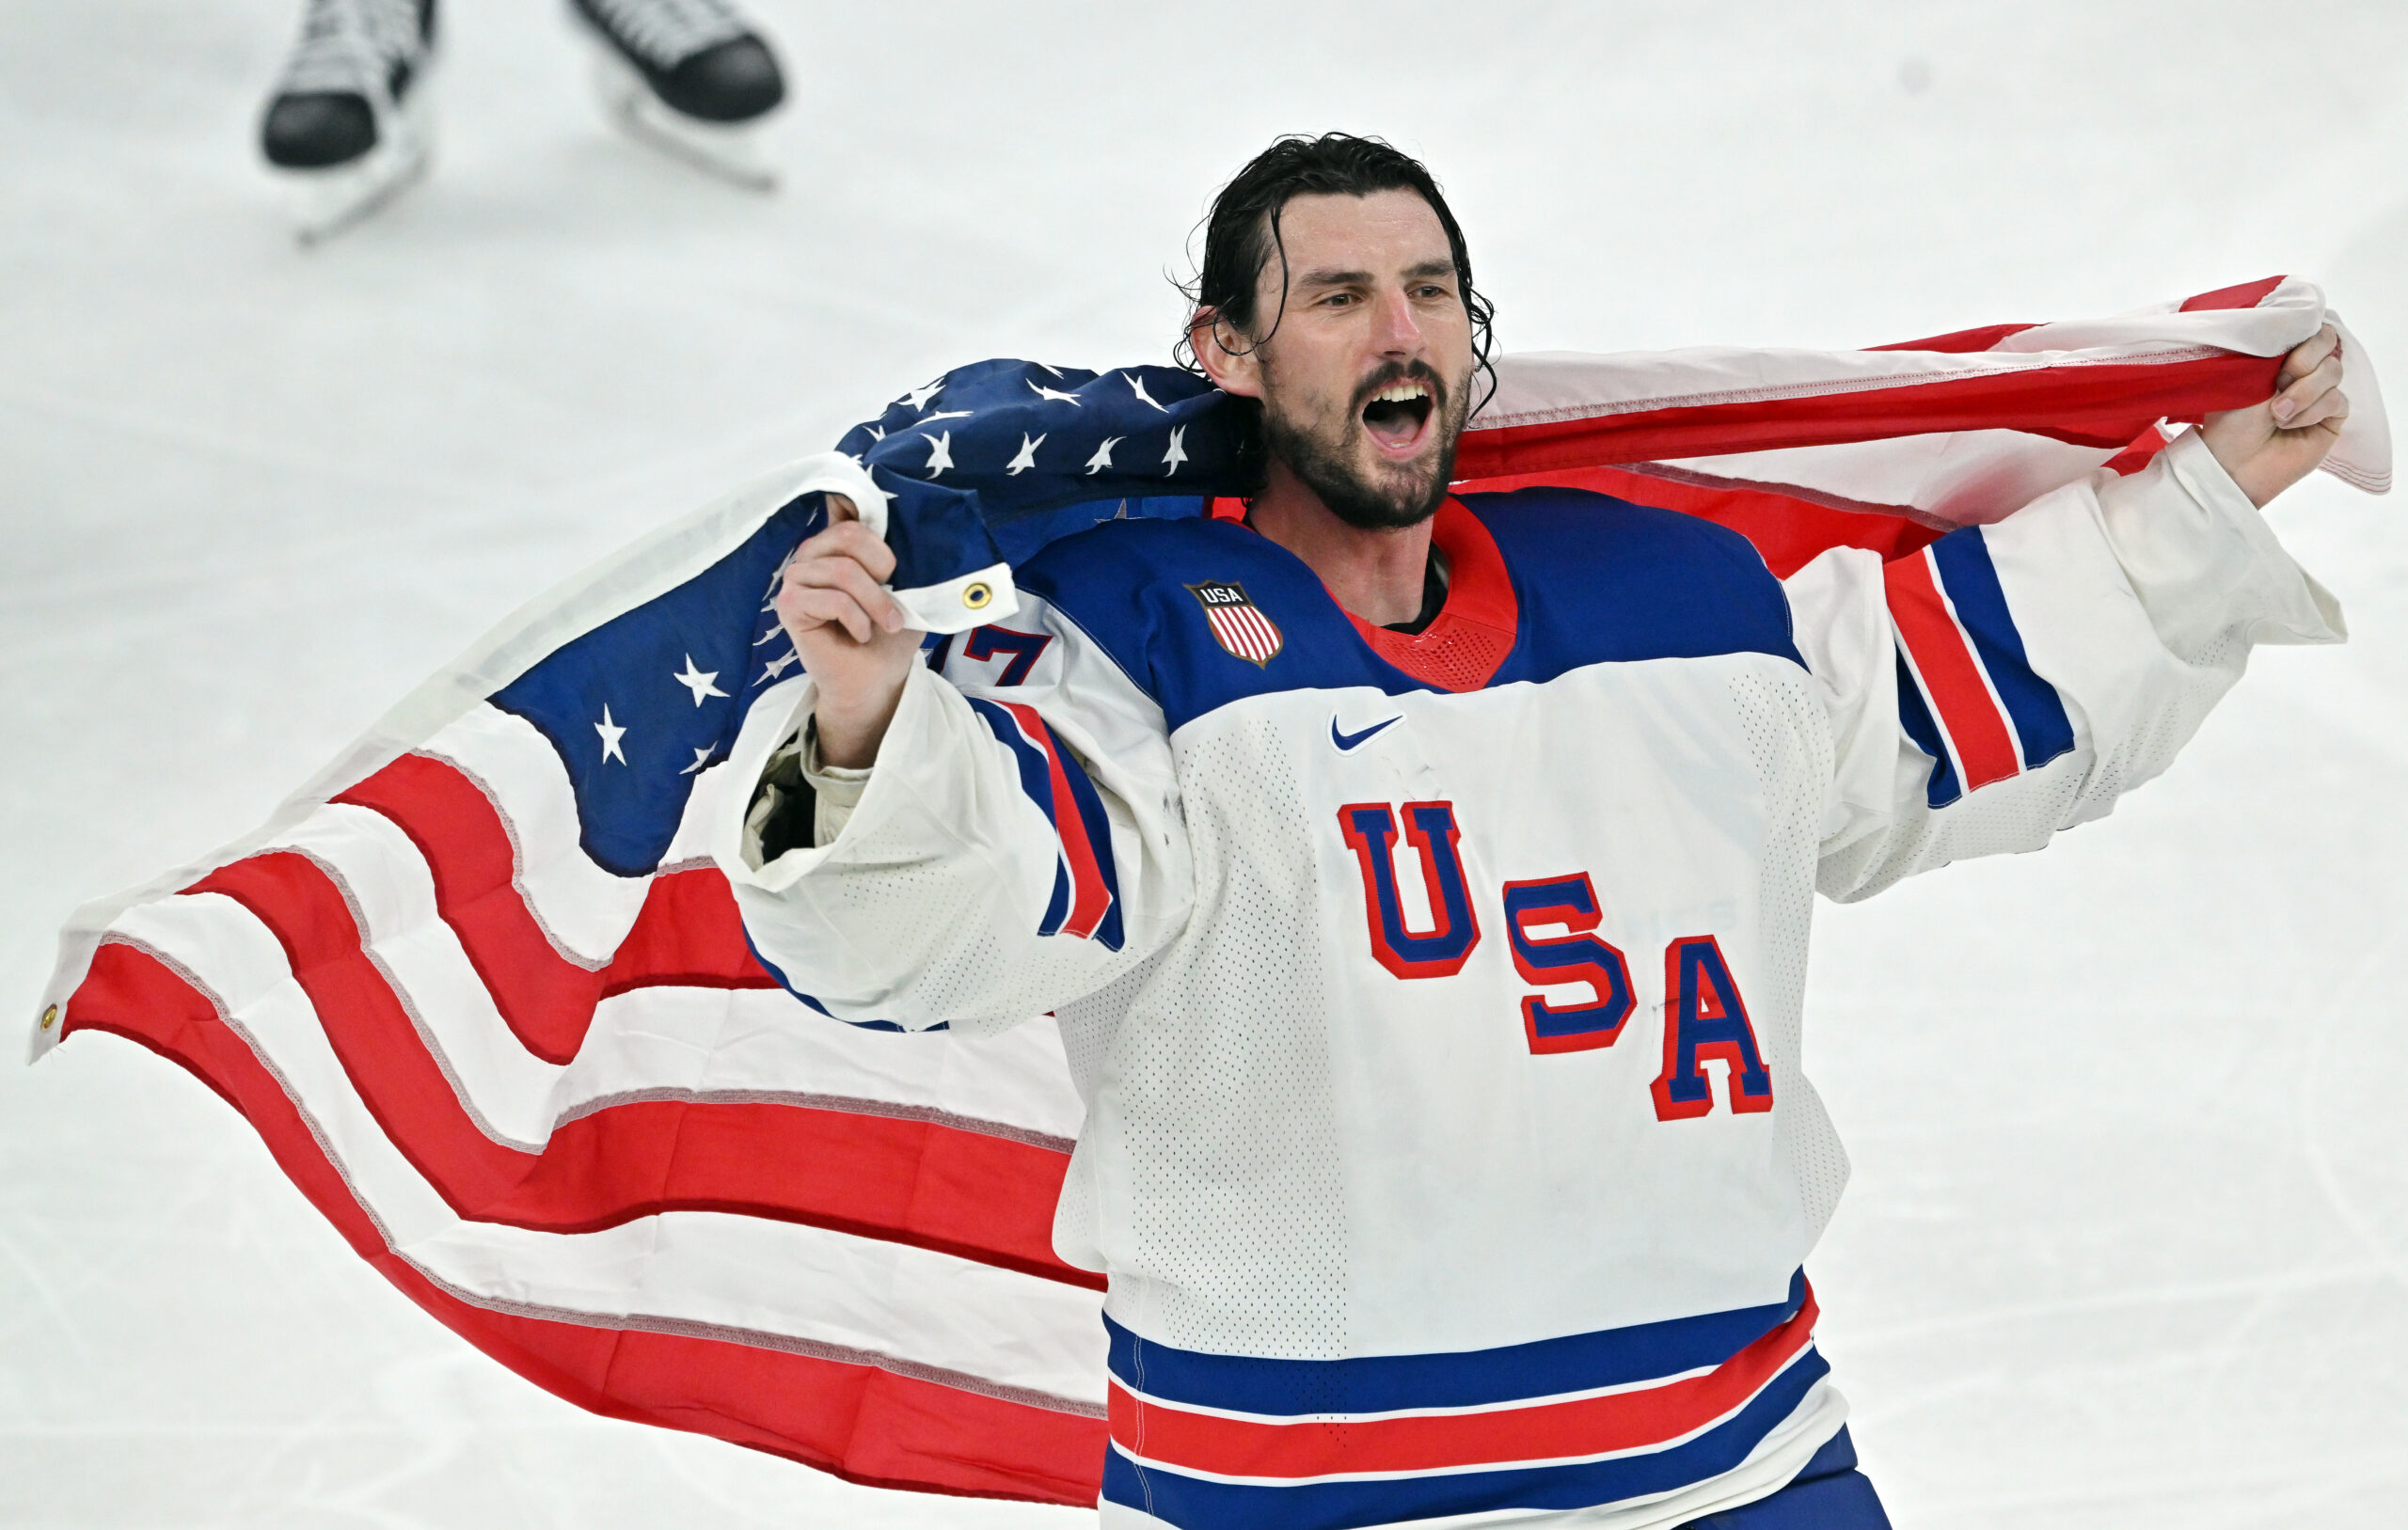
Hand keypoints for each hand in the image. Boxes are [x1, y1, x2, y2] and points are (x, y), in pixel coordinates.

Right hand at [774, 494, 920, 767]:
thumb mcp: (908, 587)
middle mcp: (812, 552)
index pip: (846, 505)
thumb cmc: (890, 633)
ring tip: (885, 625)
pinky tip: (860, 634)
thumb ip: (903, 552)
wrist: (876, 680)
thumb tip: (913, 521)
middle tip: (895, 603)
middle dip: (883, 569)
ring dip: (875, 603)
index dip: (871, 519)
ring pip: (844, 570)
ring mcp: (796, 576)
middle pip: (850, 535)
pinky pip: (832, 599)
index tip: (892, 548)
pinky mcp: (788, 604)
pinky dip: (857, 620)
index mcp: (838, 541)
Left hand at [2199, 323, 2348, 507]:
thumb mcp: (2246, 374)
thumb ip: (2274, 347)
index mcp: (2281, 355)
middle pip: (2328, 342)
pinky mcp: (2332, 417)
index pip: (2310, 326)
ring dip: (2302, 393)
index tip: (2278, 354)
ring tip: (2276, 414)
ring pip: (2334, 371)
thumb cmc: (2231, 420)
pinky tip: (2288, 426)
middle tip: (2278, 383)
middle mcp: (2304, 371)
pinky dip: (2310, 412)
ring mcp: (2320, 393)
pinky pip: (2336, 400)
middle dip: (2302, 363)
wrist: (2232, 462)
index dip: (2302, 336)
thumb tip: (2299, 322)